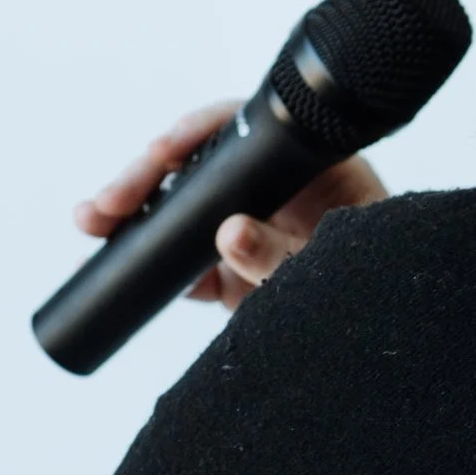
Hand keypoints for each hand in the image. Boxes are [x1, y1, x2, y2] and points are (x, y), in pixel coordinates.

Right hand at [74, 105, 390, 308]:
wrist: (385, 341)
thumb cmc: (375, 287)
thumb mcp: (330, 268)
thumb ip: (282, 254)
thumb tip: (228, 233)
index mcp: (308, 168)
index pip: (243, 132)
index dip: (195, 134)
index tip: (161, 151)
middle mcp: (271, 190)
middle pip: (195, 168)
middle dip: (143, 179)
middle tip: (106, 203)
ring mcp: (246, 228)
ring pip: (178, 211)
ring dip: (131, 217)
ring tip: (90, 223)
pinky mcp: (230, 270)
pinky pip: (182, 262)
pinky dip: (148, 264)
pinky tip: (113, 264)